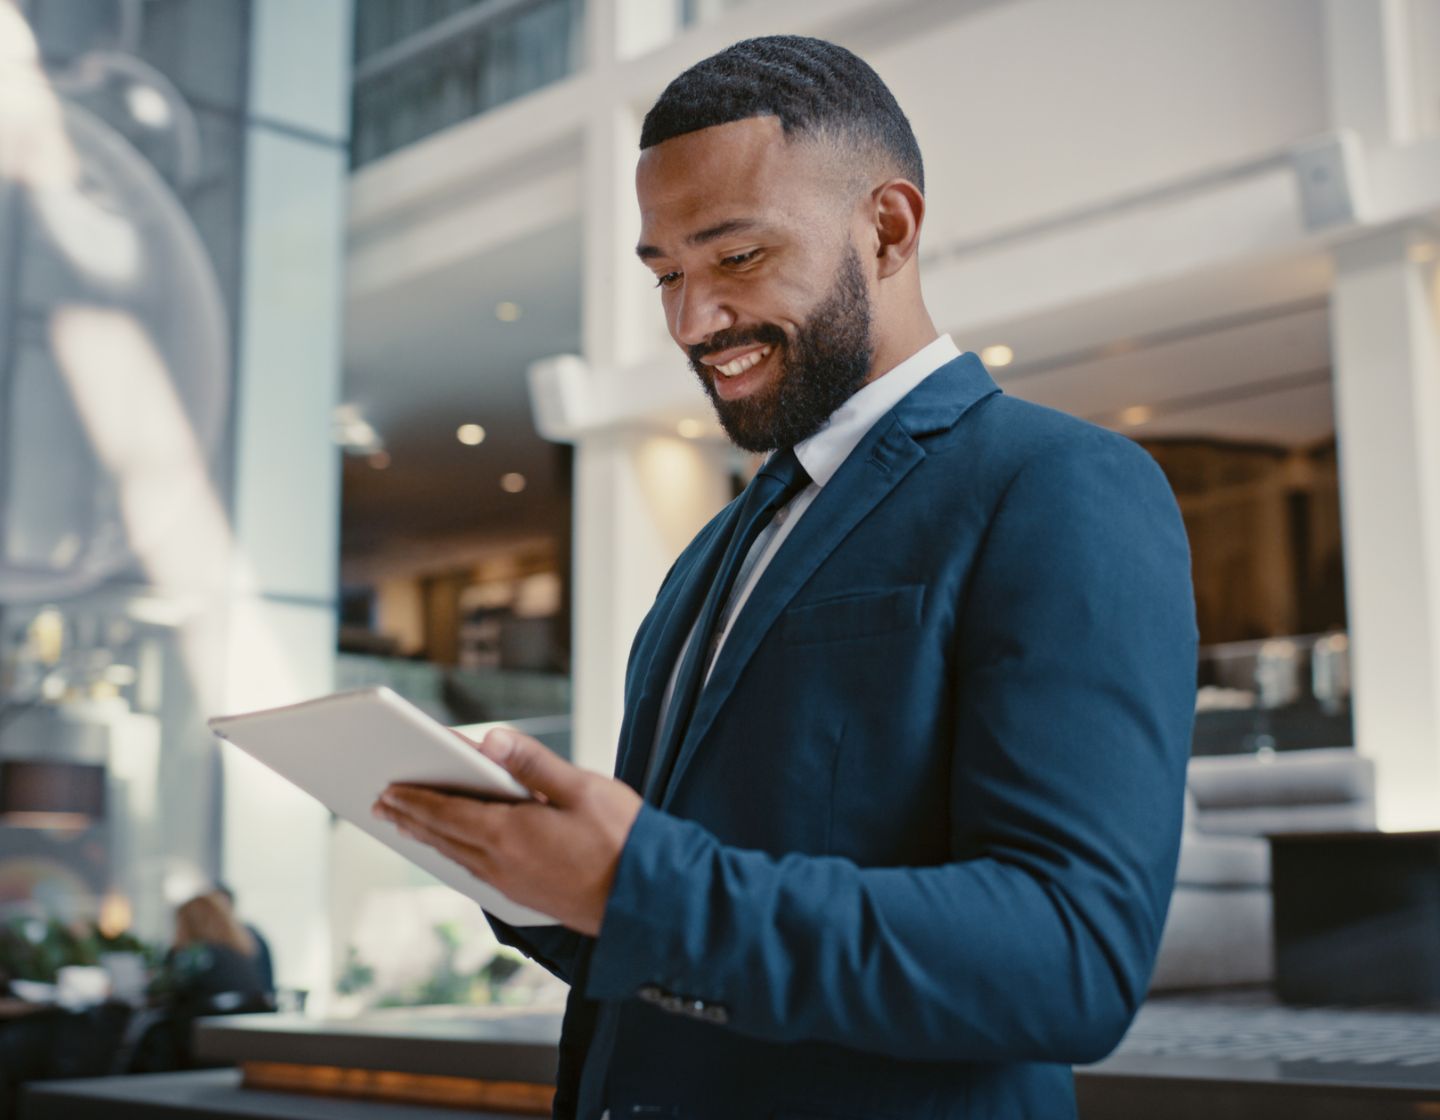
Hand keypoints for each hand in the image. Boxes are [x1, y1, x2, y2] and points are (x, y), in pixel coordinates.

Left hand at [372, 728, 642, 935]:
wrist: (648, 901)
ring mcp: (512, 884)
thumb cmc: (623, 839)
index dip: (415, 798)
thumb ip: (534, 763)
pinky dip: (454, 857)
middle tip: (382, 804)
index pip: (447, 811)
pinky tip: (455, 854)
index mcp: (510, 832)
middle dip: (410, 818)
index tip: (388, 788)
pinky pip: (475, 873)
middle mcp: (501, 863)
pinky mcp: (525, 897)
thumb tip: (491, 738)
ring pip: (457, 857)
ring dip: (428, 839)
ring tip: (406, 826)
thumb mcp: (582, 788)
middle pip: (443, 836)